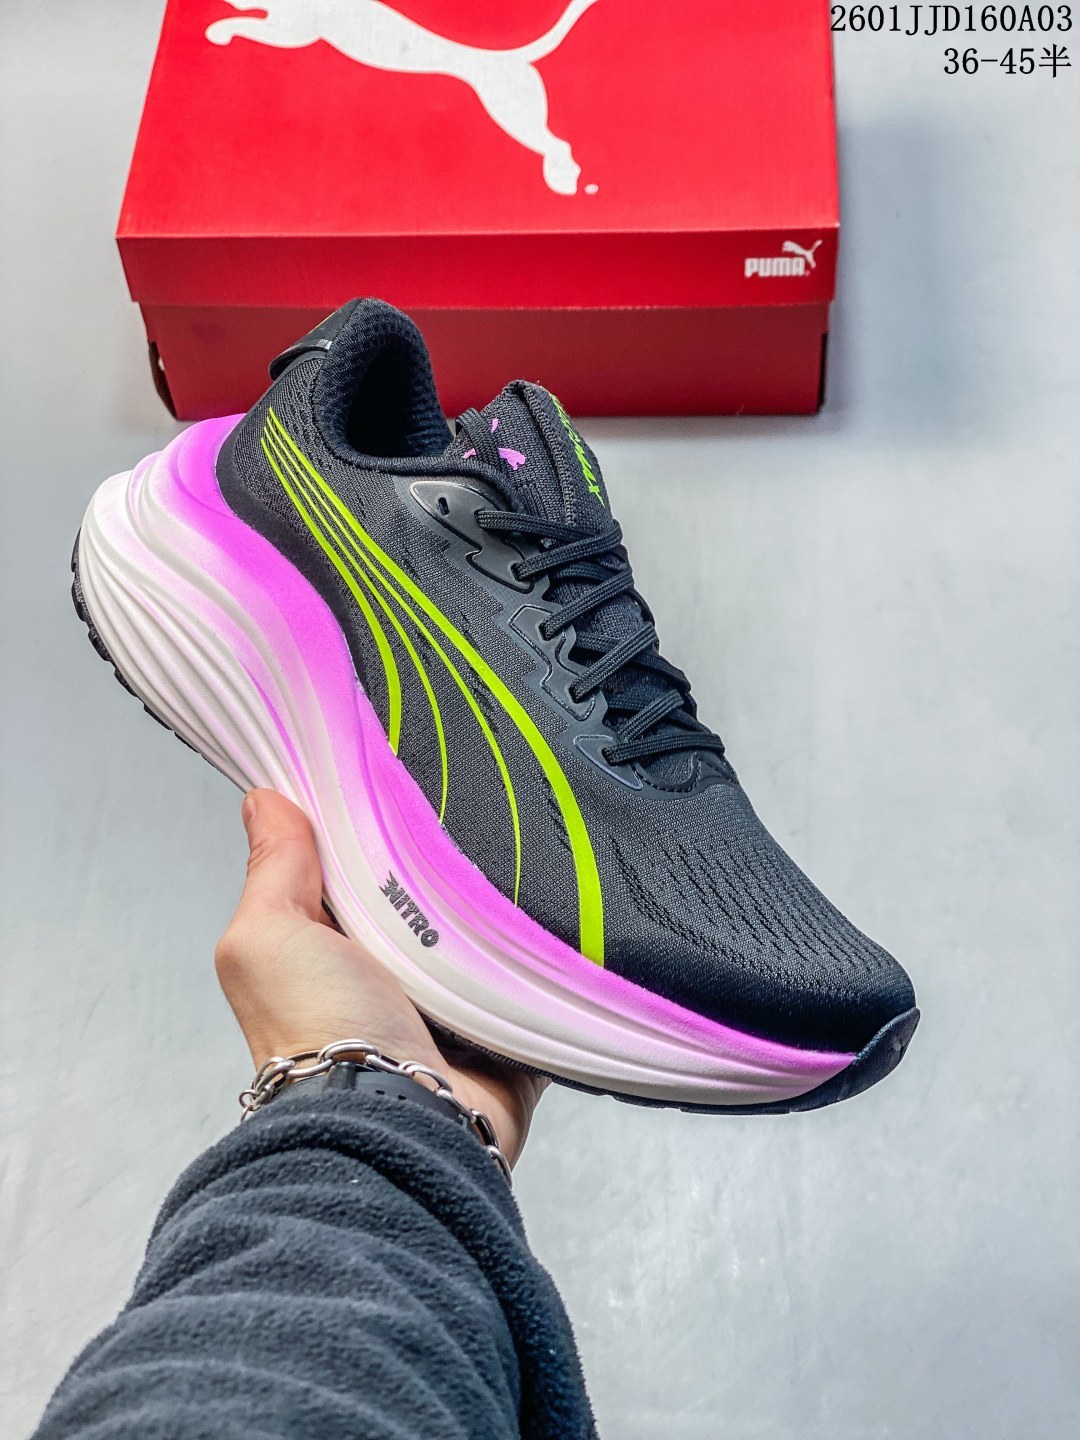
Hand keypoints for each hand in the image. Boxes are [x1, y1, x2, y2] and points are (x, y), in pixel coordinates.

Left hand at [214, 789, 546, 1163]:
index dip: (370, 825)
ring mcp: (448, 1008)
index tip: (397, 776)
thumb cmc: (317, 1036)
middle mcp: (386, 977)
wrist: (392, 1122)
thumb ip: (272, 870)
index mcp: (328, 948)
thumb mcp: (268, 937)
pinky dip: (547, 961)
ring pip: (484, 936)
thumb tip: (263, 802)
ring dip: (499, 911)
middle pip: (426, 896)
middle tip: (470, 817)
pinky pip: (536, 983)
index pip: (353, 867)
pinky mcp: (504, 1035)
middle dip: (447, 864)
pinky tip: (557, 922)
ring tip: (518, 865)